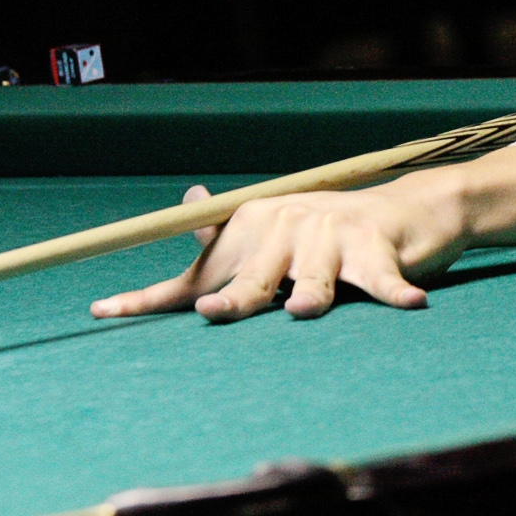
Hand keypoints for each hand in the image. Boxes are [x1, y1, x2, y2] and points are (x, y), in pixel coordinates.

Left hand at [90, 145, 515, 322]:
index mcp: (258, 223)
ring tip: (305, 310)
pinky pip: (383, 278)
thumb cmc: (333, 233)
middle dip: (237, 297)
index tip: (104, 311)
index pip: (199, 269)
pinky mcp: (381, 246)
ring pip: (315, 280)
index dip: (153, 296)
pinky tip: (411, 304)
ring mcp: (336, 234)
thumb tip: (186, 202)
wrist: (411, 211)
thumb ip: (224, 240)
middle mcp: (291, 223)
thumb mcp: (275, 235)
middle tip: (212, 312)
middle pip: (256, 279)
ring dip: (312, 294)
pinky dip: (395, 292)